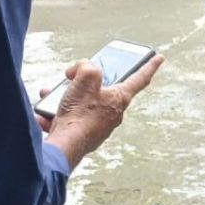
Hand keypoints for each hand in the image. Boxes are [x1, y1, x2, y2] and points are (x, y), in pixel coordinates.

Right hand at [39, 55, 164, 168]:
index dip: (149, 65)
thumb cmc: (79, 113)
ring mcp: (98, 127)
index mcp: (120, 98)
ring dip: (64, 99)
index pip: (139, 78)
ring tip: (50, 97)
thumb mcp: (86, 77)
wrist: (65, 147)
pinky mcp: (84, 137)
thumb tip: (76, 72)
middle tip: (72, 79)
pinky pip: (70, 120)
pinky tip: (44, 115)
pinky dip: (56, 116)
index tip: (160, 58)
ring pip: (81, 105)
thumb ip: (86, 66)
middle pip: (102, 90)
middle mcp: (113, 113)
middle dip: (83, 83)